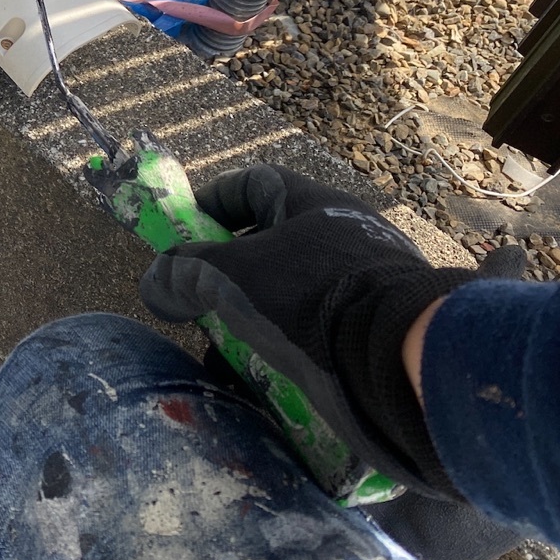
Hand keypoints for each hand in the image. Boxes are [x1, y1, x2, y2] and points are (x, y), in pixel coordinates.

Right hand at [139, 164, 477, 496]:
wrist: (404, 359)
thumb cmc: (309, 298)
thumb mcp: (229, 279)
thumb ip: (183, 274)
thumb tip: (154, 285)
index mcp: (309, 202)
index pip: (251, 183)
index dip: (211, 203)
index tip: (183, 234)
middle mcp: (344, 230)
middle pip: (273, 241)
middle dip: (233, 273)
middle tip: (206, 302)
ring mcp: (369, 278)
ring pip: (298, 290)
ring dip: (261, 315)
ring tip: (234, 351)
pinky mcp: (384, 324)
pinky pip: (326, 327)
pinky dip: (296, 346)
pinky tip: (276, 376)